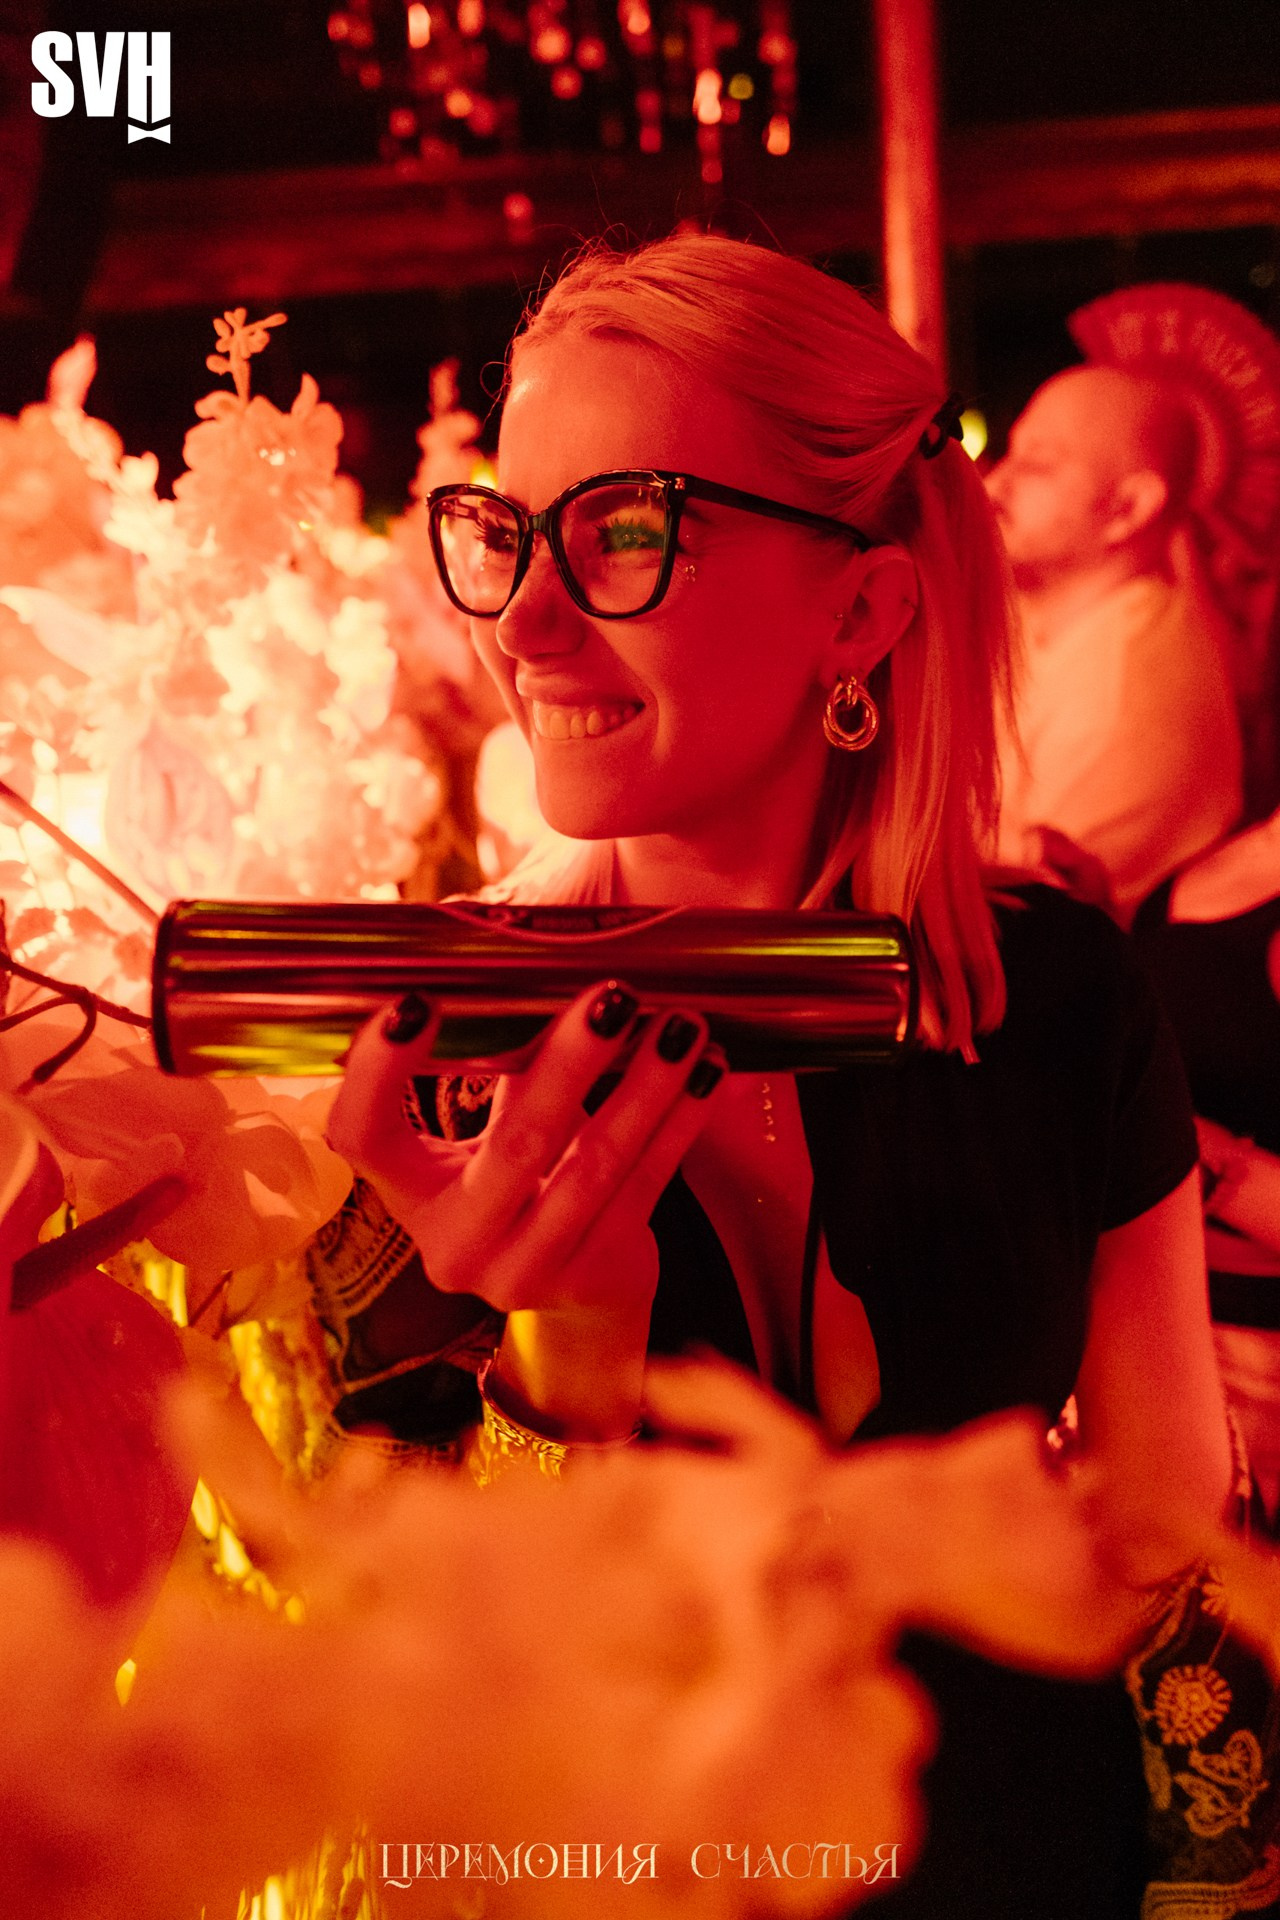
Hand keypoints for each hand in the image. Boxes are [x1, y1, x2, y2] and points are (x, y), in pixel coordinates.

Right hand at [325, 981, 726, 1320]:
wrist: (574, 1275)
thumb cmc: (512, 1169)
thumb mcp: (472, 1129)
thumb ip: (475, 1054)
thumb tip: (486, 926)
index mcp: (406, 1194)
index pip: (362, 1137)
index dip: (377, 1075)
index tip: (415, 1001)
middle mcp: (456, 1245)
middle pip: (514, 1147)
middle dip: (569, 1063)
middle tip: (612, 995)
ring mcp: (527, 1270)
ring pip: (594, 1168)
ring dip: (645, 1088)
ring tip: (679, 1025)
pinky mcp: (596, 1277)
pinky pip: (646, 1187)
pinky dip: (680, 1122)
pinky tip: (706, 1071)